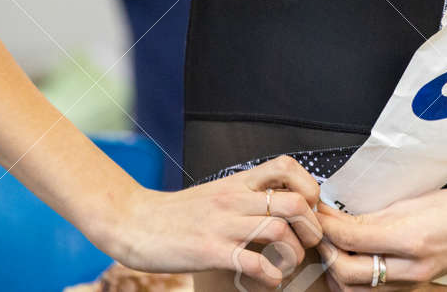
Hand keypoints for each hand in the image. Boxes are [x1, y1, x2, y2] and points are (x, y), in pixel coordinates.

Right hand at [107, 155, 325, 286]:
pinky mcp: (210, 251)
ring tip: (287, 264)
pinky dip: (271, 277)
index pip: (286, 166)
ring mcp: (223, 225)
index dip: (308, 186)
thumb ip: (246, 196)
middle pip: (295, 201)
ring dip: (294, 254)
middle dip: (312, 226)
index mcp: (238, 183)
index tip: (309, 207)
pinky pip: (254, 263)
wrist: (134, 222)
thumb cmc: (178, 213)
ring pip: (280, 231)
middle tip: (307, 242)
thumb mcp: (216, 193)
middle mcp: (234, 200)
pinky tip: (268, 281)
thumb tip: (280, 205)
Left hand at [313, 185, 446, 289]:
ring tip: (333, 247)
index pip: (350, 238)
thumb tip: (340, 217)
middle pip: (346, 273)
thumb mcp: (415, 201)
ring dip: (336, 270)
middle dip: (325, 251)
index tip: (315, 211)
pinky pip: (374, 291)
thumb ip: (376, 215)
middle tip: (318, 230)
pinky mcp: (415, 289)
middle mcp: (410, 269)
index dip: (325, 224)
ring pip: (355, 291)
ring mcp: (413, 285)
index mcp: (411, 238)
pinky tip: (354, 259)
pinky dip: (355, 279)